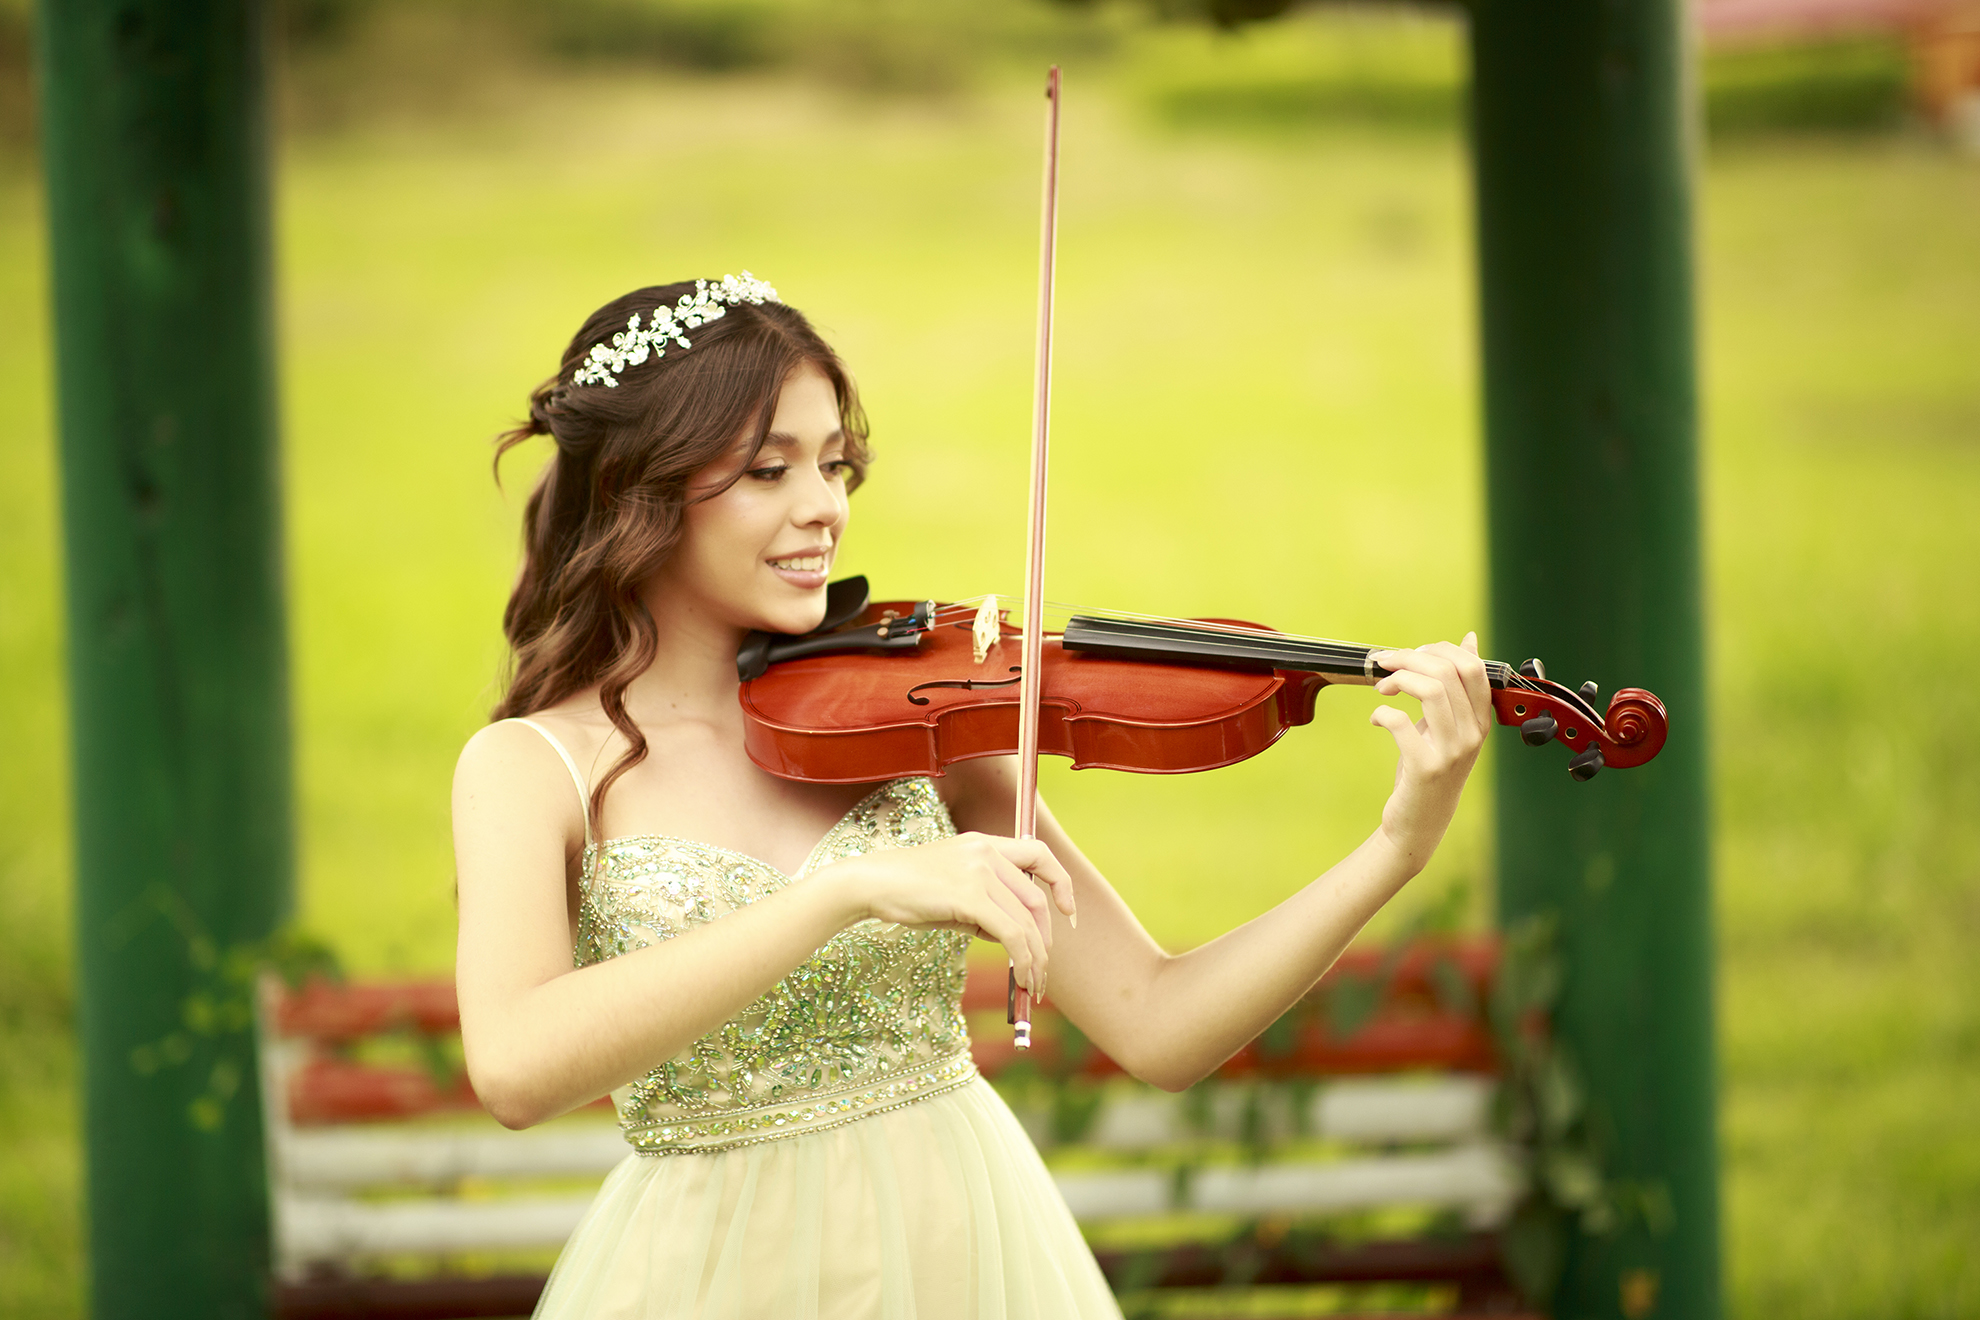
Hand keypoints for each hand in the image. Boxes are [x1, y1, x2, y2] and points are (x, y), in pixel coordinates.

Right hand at [826, 833, 1076, 999]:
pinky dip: (1022, 958)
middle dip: (1045, 939)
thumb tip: (1013, 939)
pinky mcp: (969, 895)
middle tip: (1042, 968)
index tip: (1068, 913)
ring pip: (1026, 920)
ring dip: (1036, 957)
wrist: (871, 883)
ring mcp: (979, 871)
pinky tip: (1020, 976)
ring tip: (1032, 983)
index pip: (1039, 854)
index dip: (1061, 884)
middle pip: (1036, 898)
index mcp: (985, 844)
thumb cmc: (907, 892)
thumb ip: (986, 906)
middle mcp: (987, 851)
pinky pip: (1011, 932)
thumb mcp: (954, 891)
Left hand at [1367, 633, 1492, 872]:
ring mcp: (1451, 752)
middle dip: (1410, 658)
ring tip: (1382, 687)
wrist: (1419, 821)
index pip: (1474, 667)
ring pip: (1432, 690)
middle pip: (1448, 672)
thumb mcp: (1449, 724)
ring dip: (1399, 678)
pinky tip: (1377, 718)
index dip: (1440, 649)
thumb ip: (1457, 687)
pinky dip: (1383, 712)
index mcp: (1480, 720)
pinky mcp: (1426, 767)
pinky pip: (1401, 723)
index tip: (1412, 654)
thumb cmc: (1430, 766)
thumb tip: (1469, 640)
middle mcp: (1471, 735)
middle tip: (1385, 664)